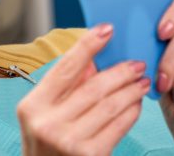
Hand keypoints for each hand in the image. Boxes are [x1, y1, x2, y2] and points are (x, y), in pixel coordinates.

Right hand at [17, 25, 149, 155]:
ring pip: (110, 105)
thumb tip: (94, 59)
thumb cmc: (46, 145)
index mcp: (32, 106)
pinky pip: (118, 126)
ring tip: (141, 81)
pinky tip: (136, 103)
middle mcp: (48, 123)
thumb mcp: (43, 115)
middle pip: (93, 86)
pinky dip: (131, 111)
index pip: (65, 68)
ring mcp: (69, 141)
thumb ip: (64, 88)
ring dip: (131, 90)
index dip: (88, 45)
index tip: (107, 29)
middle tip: (136, 63)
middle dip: (120, 71)